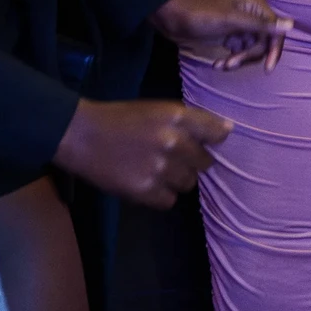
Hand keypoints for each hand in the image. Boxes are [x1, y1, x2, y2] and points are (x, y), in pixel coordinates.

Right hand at [51, 98, 231, 209]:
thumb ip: (191, 120)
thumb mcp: (158, 109)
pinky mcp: (145, 191)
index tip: (207, 142)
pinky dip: (160, 195)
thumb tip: (228, 131)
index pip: (217, 132)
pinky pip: (169, 200)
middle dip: (192, 161)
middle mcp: (173, 142)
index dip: (214, 140)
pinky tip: (145, 182)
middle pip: (205, 163)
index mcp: (177, 116)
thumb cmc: (122, 119)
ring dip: (176, 179)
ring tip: (154, 169)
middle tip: (171, 157)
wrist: (83, 136)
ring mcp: (160, 168)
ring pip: (188, 183)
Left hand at [149, 0, 293, 71]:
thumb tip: (292, 25)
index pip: (275, 31)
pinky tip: (218, 64)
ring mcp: (241, 26)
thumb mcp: (231, 20)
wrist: (172, 18)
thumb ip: (261, 25)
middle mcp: (252, 14)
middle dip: (248, 56)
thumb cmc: (201, 15)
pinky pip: (240, 52)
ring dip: (239, 60)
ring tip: (221, 66)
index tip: (267, 69)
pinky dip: (232, 60)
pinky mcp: (230, 35)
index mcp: (256, 6)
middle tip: (231, 64)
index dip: (273, 50)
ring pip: (251, 50)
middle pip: (263, 43)